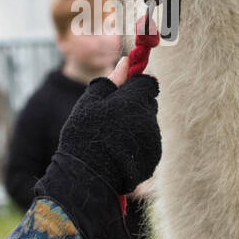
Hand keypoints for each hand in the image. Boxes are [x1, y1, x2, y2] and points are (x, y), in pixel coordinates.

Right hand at [54, 57, 160, 196]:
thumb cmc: (84, 134)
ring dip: (136, 123)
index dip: (138, 82)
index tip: (126, 87)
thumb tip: (125, 62)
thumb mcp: (90, 103)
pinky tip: (119, 150)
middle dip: (135, 104)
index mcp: (135, 101)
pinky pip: (149, 142)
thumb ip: (111, 81)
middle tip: (113, 115)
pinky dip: (138, 142)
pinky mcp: (154, 157)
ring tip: (113, 136)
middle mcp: (150, 119)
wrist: (87, 176)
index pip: (149, 82)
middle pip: (149, 103)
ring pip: (149, 123)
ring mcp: (154, 140)